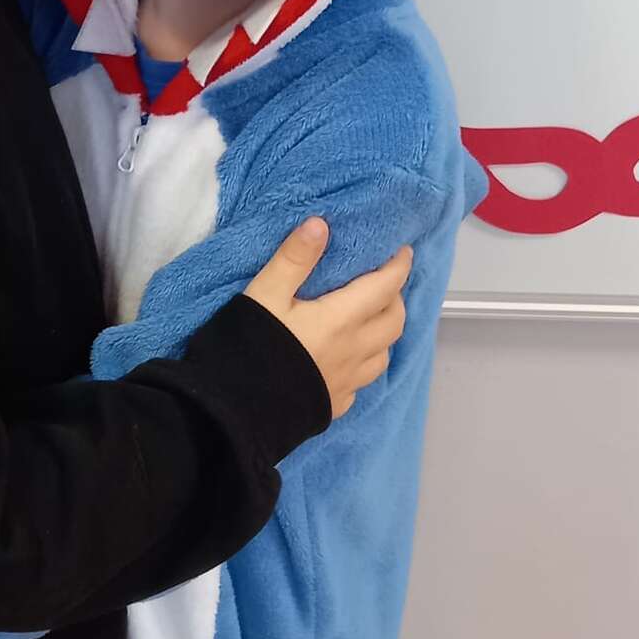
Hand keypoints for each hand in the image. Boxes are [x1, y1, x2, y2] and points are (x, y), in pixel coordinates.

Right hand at [246, 219, 410, 418]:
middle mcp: (353, 352)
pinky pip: (363, 381)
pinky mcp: (335, 405)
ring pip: (384, 353)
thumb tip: (321, 224)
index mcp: (341, 320)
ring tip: (370, 319)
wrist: (235, 413)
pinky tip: (348, 359)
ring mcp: (347, 382)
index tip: (403, 252)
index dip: (398, 267)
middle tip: (383, 282)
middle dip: (396, 298)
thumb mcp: (264, 295)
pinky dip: (365, 363)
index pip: (385, 288)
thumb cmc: (250, 348)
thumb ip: (293, 259)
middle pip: (394, 321)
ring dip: (385, 332)